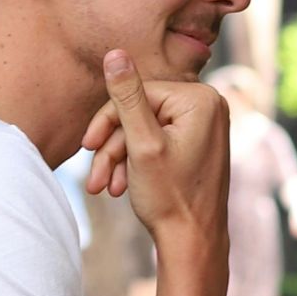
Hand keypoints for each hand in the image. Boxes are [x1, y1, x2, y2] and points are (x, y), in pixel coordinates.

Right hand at [81, 50, 230, 244]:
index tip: (87, 146)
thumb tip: (115, 53)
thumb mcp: (141, 144)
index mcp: (202, 99)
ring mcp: (206, 126)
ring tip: (104, 188)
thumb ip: (126, 97)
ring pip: (145, 130)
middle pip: (141, 112)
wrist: (193, 243)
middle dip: (113, 146)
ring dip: (119, 159)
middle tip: (94, 179)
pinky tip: (122, 186)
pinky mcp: (198, 144)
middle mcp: (210, 107)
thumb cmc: (170, 197)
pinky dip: (136, 163)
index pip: (138, 93)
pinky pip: (158, 142)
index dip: (108, 120)